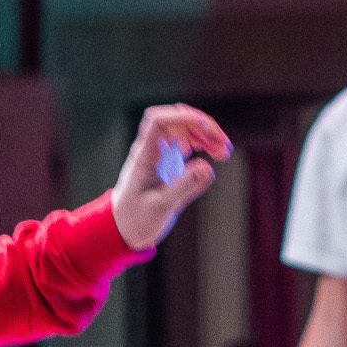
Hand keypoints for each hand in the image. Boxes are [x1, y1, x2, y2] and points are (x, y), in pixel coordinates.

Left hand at [110, 104, 231, 250]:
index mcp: (144, 157)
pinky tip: (213, 154)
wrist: (122, 229)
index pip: (158, 121)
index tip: (207, 130)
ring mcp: (159, 153)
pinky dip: (202, 143)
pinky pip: (185, 141)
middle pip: (176, 120)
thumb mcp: (160, 208)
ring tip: (223, 153)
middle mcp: (151, 150)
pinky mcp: (167, 162)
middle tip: (224, 148)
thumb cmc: (135, 221)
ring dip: (205, 135)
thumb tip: (207, 167)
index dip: (183, 117)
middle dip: (203, 127)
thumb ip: (183, 188)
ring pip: (183, 128)